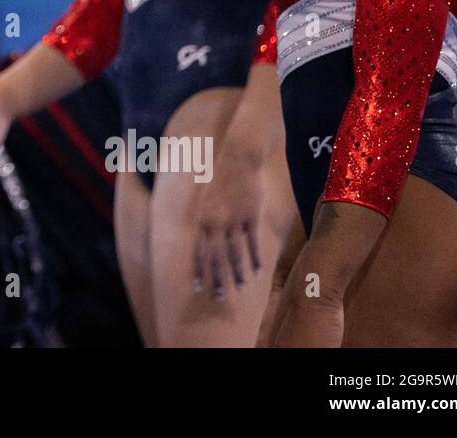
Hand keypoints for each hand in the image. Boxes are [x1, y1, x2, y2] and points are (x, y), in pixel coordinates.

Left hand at [192, 144, 264, 299]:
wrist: (237, 159)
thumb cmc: (221, 179)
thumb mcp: (207, 200)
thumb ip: (207, 221)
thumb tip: (207, 237)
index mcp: (203, 220)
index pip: (199, 251)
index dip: (199, 270)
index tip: (198, 287)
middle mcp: (215, 223)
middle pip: (216, 257)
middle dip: (217, 278)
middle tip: (219, 297)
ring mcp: (234, 220)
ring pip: (235, 253)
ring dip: (237, 272)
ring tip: (240, 287)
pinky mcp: (251, 217)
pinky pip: (253, 242)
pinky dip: (255, 258)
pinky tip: (258, 270)